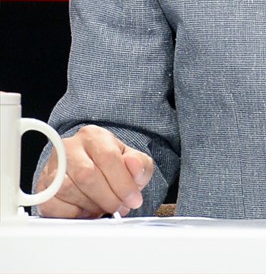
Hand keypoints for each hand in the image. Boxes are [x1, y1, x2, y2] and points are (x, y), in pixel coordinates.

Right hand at [36, 124, 153, 217]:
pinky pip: (52, 205)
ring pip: (68, 190)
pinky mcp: (42, 187)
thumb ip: (140, 164)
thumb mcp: (132, 161)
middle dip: (108, 198)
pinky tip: (85, 210)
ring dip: (90, 206)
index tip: (133, 200)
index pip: (108, 157)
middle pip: (87, 175)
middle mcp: (69, 147)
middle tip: (119, 208)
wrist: (88, 168)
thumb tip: (135, 166)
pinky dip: (72, 214)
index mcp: (94, 136)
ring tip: (103, 207)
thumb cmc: (110, 165)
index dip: (123, 183)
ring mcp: (52, 167)